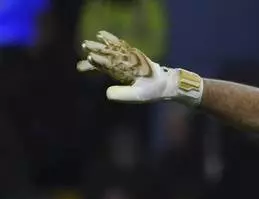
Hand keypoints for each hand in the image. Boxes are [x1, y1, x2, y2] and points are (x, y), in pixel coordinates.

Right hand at [77, 30, 202, 104]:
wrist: (169, 83)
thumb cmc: (154, 90)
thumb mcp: (139, 95)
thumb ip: (123, 94)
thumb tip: (106, 93)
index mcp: (130, 69)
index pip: (111, 64)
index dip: (99, 62)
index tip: (89, 59)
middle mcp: (131, 60)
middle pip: (110, 54)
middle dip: (97, 50)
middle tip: (84, 47)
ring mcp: (133, 57)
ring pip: (114, 49)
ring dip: (101, 46)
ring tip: (87, 44)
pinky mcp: (135, 57)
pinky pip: (121, 47)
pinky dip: (112, 41)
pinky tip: (104, 36)